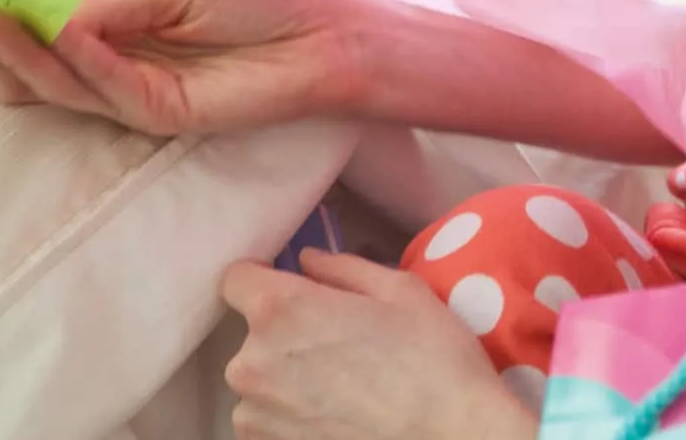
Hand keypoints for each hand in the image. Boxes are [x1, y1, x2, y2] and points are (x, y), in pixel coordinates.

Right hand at [0, 0, 362, 135]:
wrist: (324, 32)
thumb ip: (105, 2)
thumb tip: (38, 10)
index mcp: (111, 28)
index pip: (36, 30)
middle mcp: (112, 65)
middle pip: (32, 70)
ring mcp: (132, 94)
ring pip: (57, 86)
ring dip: (18, 57)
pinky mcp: (160, 115)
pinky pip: (107, 89)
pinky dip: (80, 61)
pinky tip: (59, 33)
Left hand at [222, 251, 535, 439]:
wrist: (450, 438)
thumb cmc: (432, 359)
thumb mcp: (401, 292)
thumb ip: (343, 269)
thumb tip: (308, 262)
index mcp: (282, 310)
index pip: (235, 279)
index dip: (264, 278)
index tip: (295, 290)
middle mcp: (253, 361)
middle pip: (253, 333)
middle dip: (288, 332)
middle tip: (341, 342)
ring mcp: (256, 414)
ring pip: (261, 379)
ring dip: (288, 376)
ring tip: (343, 385)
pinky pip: (266, 418)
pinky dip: (291, 414)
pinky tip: (336, 414)